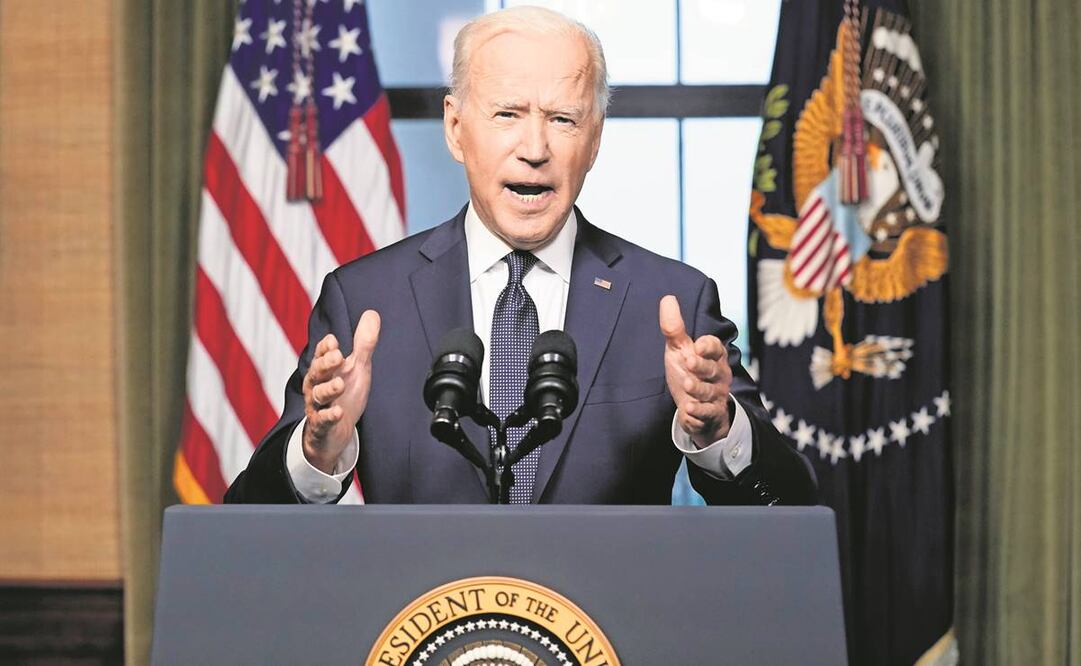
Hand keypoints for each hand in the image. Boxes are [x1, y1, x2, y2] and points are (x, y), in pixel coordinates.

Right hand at [301, 310, 380, 472]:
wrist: (334, 432)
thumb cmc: (344, 395)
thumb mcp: (357, 367)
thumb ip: (363, 343)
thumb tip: (372, 313)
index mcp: (325, 369)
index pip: (321, 355)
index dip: (326, 348)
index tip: (334, 341)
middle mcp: (317, 385)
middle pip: (317, 372)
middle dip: (326, 364)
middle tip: (338, 356)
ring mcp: (318, 406)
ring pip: (317, 396)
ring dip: (328, 389)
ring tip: (340, 384)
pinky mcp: (321, 426)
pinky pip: (322, 421)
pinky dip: (329, 417)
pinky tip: (338, 412)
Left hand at [659, 295, 732, 447]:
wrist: (695, 407)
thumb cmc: (688, 372)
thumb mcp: (679, 350)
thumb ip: (674, 328)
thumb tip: (667, 298)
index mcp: (713, 356)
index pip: (715, 347)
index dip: (708, 346)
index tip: (697, 345)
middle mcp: (718, 374)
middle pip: (713, 369)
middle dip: (702, 366)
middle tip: (689, 362)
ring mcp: (716, 396)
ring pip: (710, 392)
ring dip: (698, 389)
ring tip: (687, 385)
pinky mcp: (710, 414)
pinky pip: (707, 413)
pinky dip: (698, 412)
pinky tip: (688, 410)